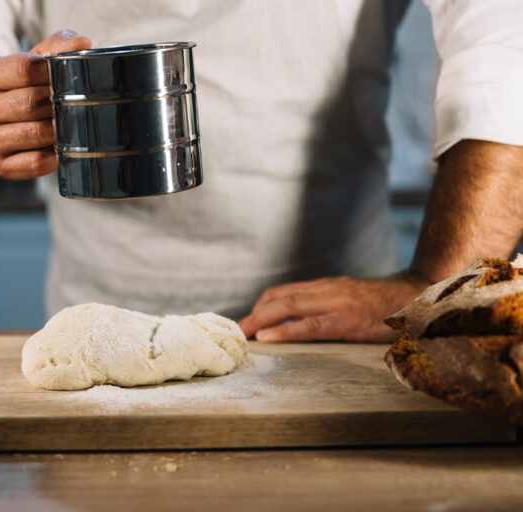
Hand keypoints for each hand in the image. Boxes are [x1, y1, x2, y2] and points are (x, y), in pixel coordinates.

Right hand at [0, 30, 90, 178]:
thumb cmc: (22, 89)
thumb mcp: (33, 62)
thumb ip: (56, 47)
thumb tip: (81, 43)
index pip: (24, 69)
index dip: (53, 71)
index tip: (70, 74)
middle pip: (31, 103)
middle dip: (59, 103)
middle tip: (77, 102)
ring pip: (36, 133)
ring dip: (60, 129)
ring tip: (73, 124)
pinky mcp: (0, 165)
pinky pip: (35, 162)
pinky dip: (55, 156)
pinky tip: (63, 148)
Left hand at [238, 272, 430, 342]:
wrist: (421, 298)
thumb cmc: (387, 305)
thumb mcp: (353, 300)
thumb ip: (330, 307)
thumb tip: (304, 323)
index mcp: (327, 287)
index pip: (284, 293)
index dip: (262, 306)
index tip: (247, 321)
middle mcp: (327, 291)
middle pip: (280, 299)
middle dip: (255, 315)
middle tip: (236, 331)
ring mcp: (336, 304)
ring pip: (288, 308)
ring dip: (260, 321)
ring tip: (244, 334)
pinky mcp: (347, 321)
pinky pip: (310, 326)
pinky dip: (285, 332)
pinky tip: (268, 339)